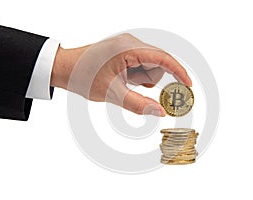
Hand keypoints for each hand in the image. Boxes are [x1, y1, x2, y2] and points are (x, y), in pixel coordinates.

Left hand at [51, 34, 191, 115]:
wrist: (63, 68)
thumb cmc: (83, 77)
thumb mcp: (112, 93)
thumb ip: (138, 104)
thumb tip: (161, 113)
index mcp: (128, 48)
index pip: (163, 58)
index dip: (179, 72)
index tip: (188, 85)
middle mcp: (130, 43)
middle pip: (156, 63)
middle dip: (151, 80)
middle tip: (141, 93)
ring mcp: (126, 47)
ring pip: (148, 66)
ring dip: (141, 80)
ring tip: (121, 84)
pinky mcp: (123, 52)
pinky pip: (139, 66)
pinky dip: (136, 77)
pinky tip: (122, 82)